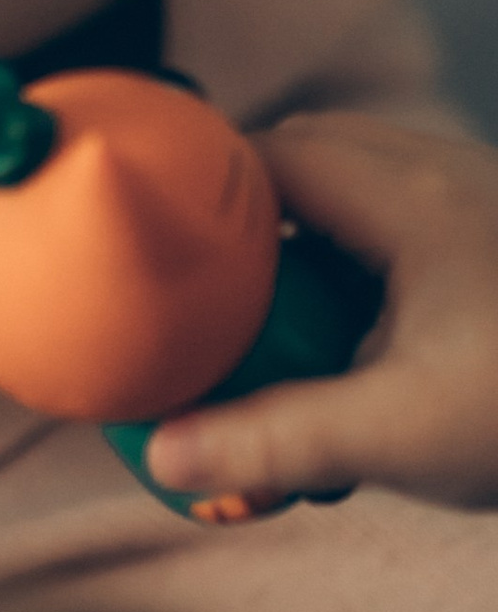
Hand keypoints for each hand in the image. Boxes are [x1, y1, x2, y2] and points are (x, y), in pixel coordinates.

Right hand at [147, 115, 497, 510]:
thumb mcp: (402, 433)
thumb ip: (276, 440)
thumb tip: (165, 457)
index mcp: (405, 195)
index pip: (261, 154)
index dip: (193, 198)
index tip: (147, 259)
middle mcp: (445, 177)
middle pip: (305, 166)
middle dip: (243, 232)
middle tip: (201, 308)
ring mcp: (484, 208)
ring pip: (360, 200)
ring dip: (308, 259)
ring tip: (278, 341)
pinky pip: (409, 234)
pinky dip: (366, 278)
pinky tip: (366, 356)